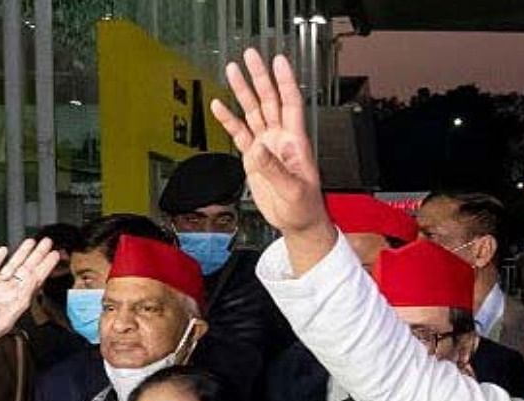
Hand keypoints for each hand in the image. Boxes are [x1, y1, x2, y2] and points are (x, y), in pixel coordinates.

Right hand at [0, 238, 58, 352]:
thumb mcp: (7, 318)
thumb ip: (21, 299)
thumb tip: (34, 282)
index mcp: (17, 300)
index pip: (35, 280)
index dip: (45, 267)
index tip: (55, 255)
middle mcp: (8, 292)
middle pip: (26, 269)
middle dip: (37, 255)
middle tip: (48, 241)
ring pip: (10, 266)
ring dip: (21, 253)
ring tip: (31, 241)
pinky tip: (4, 250)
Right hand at [211, 50, 333, 243]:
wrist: (297, 221)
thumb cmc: (304, 206)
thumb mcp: (292, 189)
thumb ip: (274, 169)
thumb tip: (257, 150)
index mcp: (295, 142)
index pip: (290, 103)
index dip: (285, 81)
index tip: (278, 62)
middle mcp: (280, 139)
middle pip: (269, 100)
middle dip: (259, 77)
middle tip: (250, 56)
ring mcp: (266, 147)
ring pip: (253, 112)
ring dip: (243, 92)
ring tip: (232, 71)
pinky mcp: (254, 159)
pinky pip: (239, 134)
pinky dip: (229, 120)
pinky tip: (219, 107)